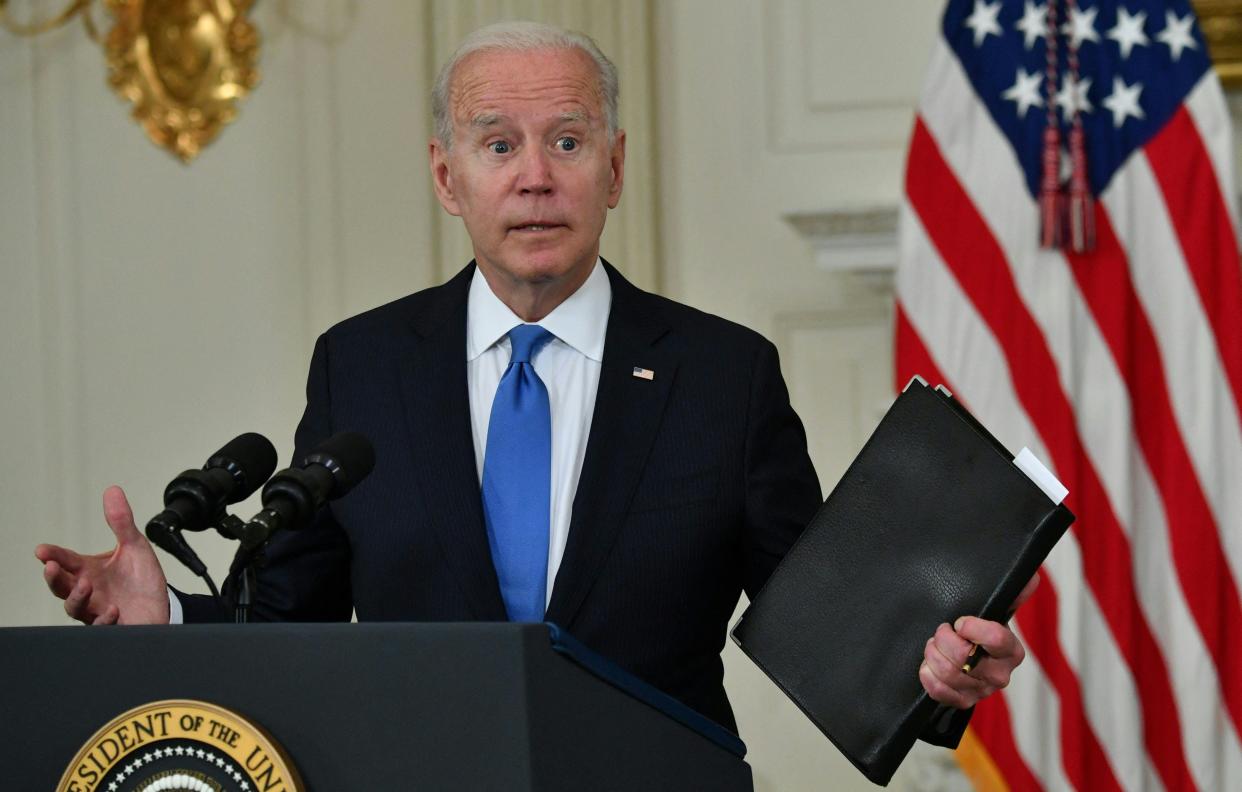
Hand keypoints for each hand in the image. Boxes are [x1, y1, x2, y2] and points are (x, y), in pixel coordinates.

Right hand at [34, 486, 169, 624]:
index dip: (53, 555)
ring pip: (75, 607)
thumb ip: (121, 522)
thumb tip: (112, 490)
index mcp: (90, 570)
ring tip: (85, 585)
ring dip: (77, 597)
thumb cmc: (141, 579)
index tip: (42, 550)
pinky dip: (104, 618)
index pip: (67, 561)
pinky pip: (101, 626)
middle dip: (54, 578)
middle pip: (61, 586)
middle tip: (51, 567)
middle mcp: (89, 591)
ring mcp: (97, 609)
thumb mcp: (134, 546)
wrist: (161, 605)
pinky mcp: (112, 626)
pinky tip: (112, 609)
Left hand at [918, 573, 1038, 708]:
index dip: (972, 627)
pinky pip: (939, 692)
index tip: (960, 621)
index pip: (996, 638)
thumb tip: (1030, 577)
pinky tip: (929, 664)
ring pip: (948, 672)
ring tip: (933, 644)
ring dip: (933, 653)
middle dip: (944, 638)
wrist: (971, 658)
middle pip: (963, 656)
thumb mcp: (997, 610)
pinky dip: (927, 674)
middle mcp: (1000, 674)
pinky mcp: (963, 701)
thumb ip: (1012, 594)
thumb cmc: (982, 630)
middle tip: (942, 630)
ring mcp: (981, 691)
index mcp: (1012, 650)